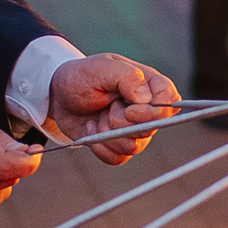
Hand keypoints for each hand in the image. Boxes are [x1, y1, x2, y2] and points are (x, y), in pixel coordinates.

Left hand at [48, 54, 176, 164]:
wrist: (58, 95)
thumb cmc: (82, 76)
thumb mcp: (101, 68)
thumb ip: (127, 78)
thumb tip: (146, 99)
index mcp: (150, 85)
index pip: (169, 104)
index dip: (153, 114)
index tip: (129, 109)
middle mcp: (146, 109)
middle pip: (149, 130)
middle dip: (120, 122)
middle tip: (107, 108)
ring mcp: (133, 129)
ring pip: (133, 147)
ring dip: (108, 134)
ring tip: (98, 118)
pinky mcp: (118, 144)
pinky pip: (118, 159)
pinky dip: (100, 148)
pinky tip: (91, 131)